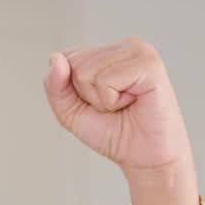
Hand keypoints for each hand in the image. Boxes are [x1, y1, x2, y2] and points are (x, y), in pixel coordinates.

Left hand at [43, 36, 194, 181]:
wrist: (145, 159)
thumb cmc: (113, 133)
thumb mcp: (70, 111)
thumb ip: (54, 85)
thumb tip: (56, 58)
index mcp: (108, 51)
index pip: (63, 57)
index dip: (72, 90)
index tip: (99, 103)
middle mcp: (124, 46)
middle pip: (73, 64)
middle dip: (86, 95)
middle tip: (114, 106)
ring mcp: (139, 51)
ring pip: (86, 72)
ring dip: (101, 100)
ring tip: (124, 105)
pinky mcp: (149, 64)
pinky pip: (106, 80)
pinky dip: (112, 101)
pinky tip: (133, 102)